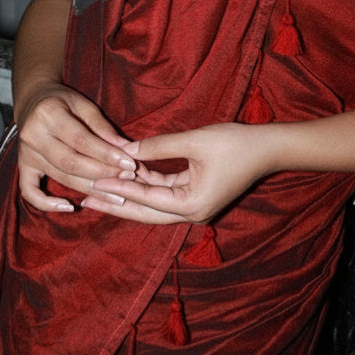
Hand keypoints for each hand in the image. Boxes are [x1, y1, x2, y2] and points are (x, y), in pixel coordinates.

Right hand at [16, 85, 137, 212]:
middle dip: (102, 173)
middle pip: (71, 163)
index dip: (106, 155)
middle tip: (127, 180)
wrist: (32, 101)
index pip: (81, 140)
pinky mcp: (23, 166)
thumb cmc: (63, 101)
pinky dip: (47, 204)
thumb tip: (126, 149)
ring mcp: (26, 153)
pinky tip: (70, 207)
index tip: (129, 164)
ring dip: (90, 189)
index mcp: (48, 113)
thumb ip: (102, 127)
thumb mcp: (84, 104)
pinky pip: (29, 192)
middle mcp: (33, 135)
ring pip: (60, 177)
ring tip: (115, 195)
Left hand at [80, 122, 277, 223]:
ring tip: (99, 189)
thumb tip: (126, 149)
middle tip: (85, 199)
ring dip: (128, 195)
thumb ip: (158, 146)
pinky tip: (126, 176)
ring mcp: (194, 207)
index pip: (145, 198)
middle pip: (145, 212)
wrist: (269, 148)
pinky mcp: (196, 197)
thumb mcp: (194, 141)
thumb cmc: (236, 144)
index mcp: (191, 205)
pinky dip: (146, 185)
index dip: (118, 189)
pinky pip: (164, 194)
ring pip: (153, 204)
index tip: (93, 184)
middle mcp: (191, 213)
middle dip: (115, 204)